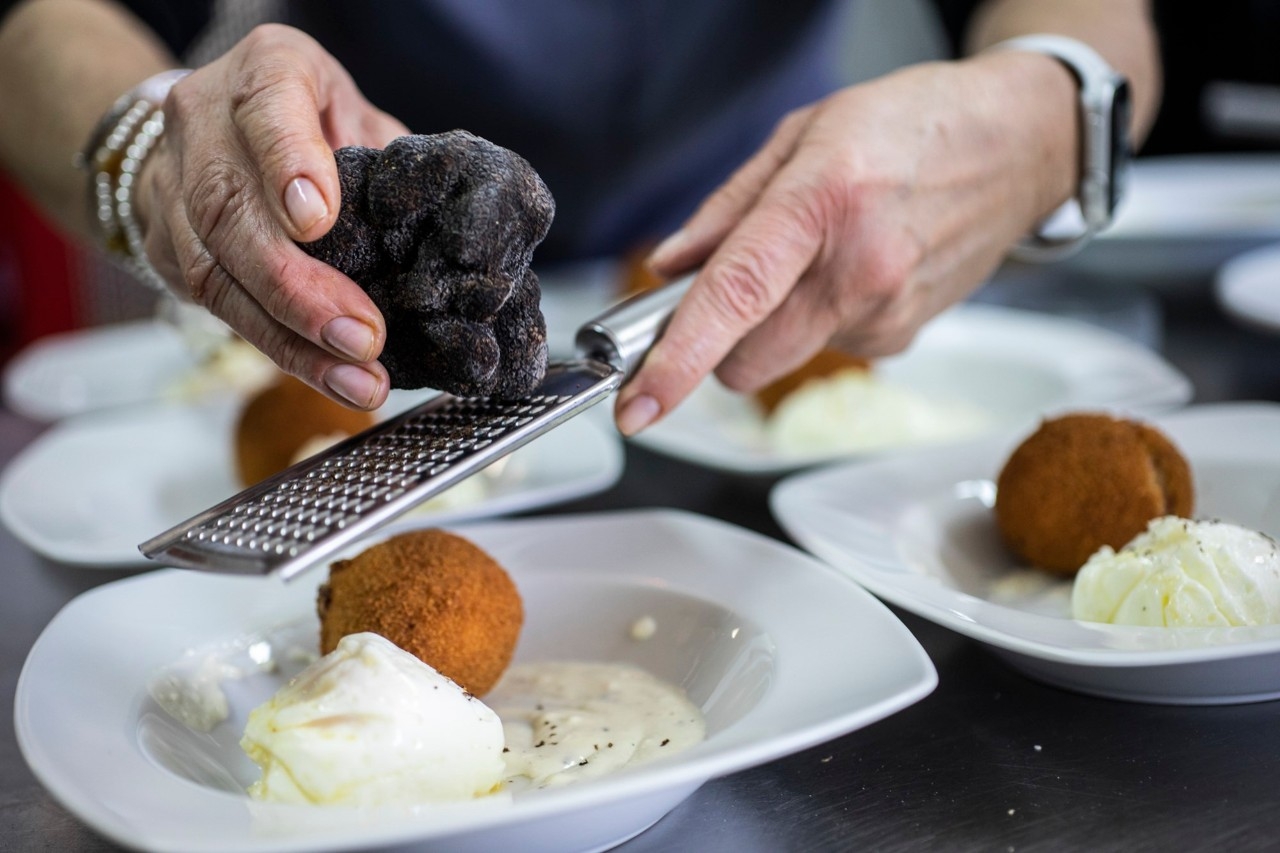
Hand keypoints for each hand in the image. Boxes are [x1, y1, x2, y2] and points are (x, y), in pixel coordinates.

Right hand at [136, 24, 409, 408]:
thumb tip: (447, 237)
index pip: (267, 108)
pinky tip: (331, 376)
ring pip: (216, 273)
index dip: (288, 163)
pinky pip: (218, 307)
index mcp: (266, 72)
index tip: (317, 218)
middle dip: (298, 286)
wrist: (215, 127)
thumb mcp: (361, 114)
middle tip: (363, 336)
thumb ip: (389, 162)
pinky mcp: (168, 248)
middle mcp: (205, 124)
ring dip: (292, 339)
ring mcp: (174, 186)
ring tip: (357, 380)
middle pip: (230, 209)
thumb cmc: (313, 119)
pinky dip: (281, 349)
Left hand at [615, 52, 1076, 434]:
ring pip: (782, 357)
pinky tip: (853, 267)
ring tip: (815, 254)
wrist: (1020, 146)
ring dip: (774, 324)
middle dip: (719, 342)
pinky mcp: (900, 339)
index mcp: (824, 201)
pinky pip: (824, 347)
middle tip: (727, 289)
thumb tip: (671, 269)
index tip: (638, 404)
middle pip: (746, 361)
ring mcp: (886, 313)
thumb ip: (726, 209)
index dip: (678, 358)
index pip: (736, 295)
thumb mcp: (804, 132)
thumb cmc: (913, 125)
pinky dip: (818, 319)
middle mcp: (860, 269)